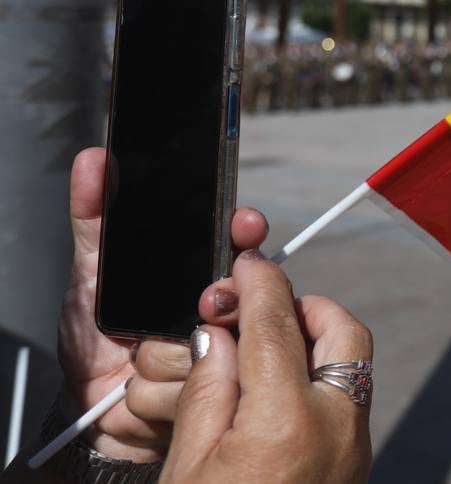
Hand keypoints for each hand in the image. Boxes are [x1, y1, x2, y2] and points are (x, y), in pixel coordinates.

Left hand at [57, 147, 269, 461]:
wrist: (87, 409)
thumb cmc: (96, 336)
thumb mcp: (91, 273)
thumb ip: (95, 219)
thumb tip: (93, 161)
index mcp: (201, 275)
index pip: (240, 244)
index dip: (245, 231)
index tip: (244, 224)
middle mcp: (221, 311)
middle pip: (237, 294)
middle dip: (211, 301)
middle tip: (196, 306)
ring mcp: (222, 353)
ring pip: (212, 343)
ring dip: (161, 356)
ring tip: (134, 357)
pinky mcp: (212, 396)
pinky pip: (195, 385)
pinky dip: (155, 389)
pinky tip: (137, 388)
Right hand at [162, 252, 372, 482]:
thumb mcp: (187, 468)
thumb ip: (206, 393)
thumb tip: (220, 338)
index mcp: (286, 423)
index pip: (276, 327)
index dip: (259, 286)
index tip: (247, 265)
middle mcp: (336, 428)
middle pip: (343, 332)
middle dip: (303, 306)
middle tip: (257, 313)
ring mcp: (355, 449)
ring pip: (353, 364)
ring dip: (314, 343)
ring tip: (259, 355)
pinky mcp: (356, 466)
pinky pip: (347, 400)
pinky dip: (317, 380)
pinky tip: (273, 394)